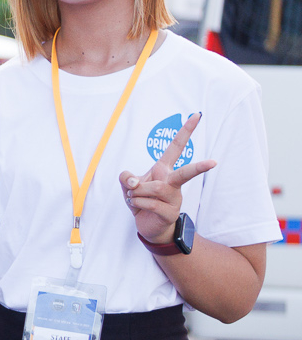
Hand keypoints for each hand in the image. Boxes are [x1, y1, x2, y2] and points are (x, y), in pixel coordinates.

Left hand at [120, 112, 216, 243]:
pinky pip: (150, 203)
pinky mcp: (170, 212)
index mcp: (164, 169)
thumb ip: (126, 178)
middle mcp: (173, 181)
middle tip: (214, 163)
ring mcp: (175, 198)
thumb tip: (132, 181)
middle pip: (186, 173)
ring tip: (134, 197)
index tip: (197, 115)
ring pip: (153, 188)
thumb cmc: (140, 200)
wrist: (146, 225)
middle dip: (199, 168)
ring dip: (136, 192)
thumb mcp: (128, 186)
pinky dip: (137, 203)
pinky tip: (137, 206)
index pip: (177, 147)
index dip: (186, 131)